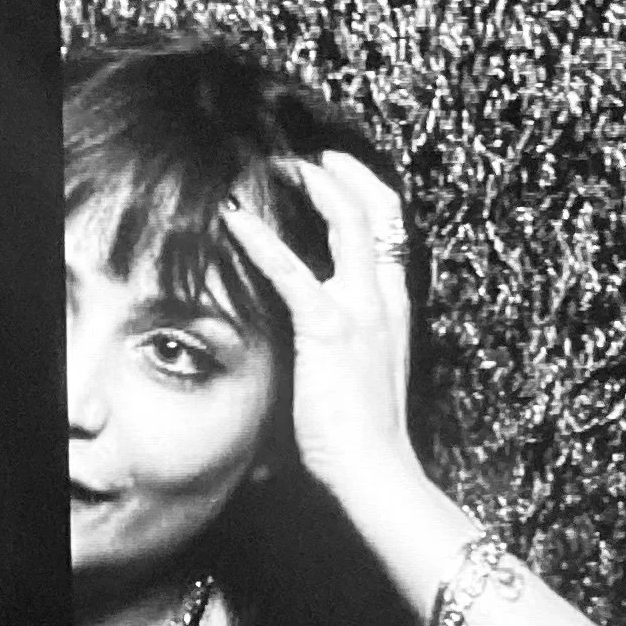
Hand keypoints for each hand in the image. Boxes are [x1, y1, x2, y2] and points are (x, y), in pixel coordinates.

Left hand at [219, 152, 426, 509]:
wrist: (376, 471)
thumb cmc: (361, 437)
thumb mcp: (356, 377)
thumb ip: (338, 350)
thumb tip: (310, 353)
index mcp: (393, 310)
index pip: (391, 233)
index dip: (367, 192)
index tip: (338, 171)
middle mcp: (384, 300)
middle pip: (379, 210)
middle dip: (346, 172)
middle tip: (312, 154)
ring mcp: (361, 311)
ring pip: (350, 221)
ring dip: (315, 185)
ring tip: (281, 165)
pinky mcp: (329, 330)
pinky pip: (292, 271)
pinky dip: (261, 240)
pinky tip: (233, 218)